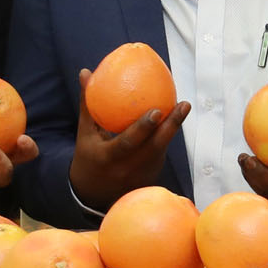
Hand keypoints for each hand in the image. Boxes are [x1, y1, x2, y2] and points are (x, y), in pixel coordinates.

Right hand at [70, 71, 184, 210]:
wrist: (92, 194)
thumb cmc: (88, 155)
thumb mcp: (85, 132)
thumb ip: (88, 104)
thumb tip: (86, 73)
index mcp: (108, 158)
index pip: (128, 143)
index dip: (143, 128)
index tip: (157, 110)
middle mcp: (127, 169)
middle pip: (155, 147)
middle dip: (171, 125)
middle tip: (183, 104)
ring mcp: (141, 177)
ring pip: (162, 151)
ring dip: (173, 129)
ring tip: (182, 107)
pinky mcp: (150, 179)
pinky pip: (161, 155)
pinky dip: (166, 138)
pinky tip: (175, 119)